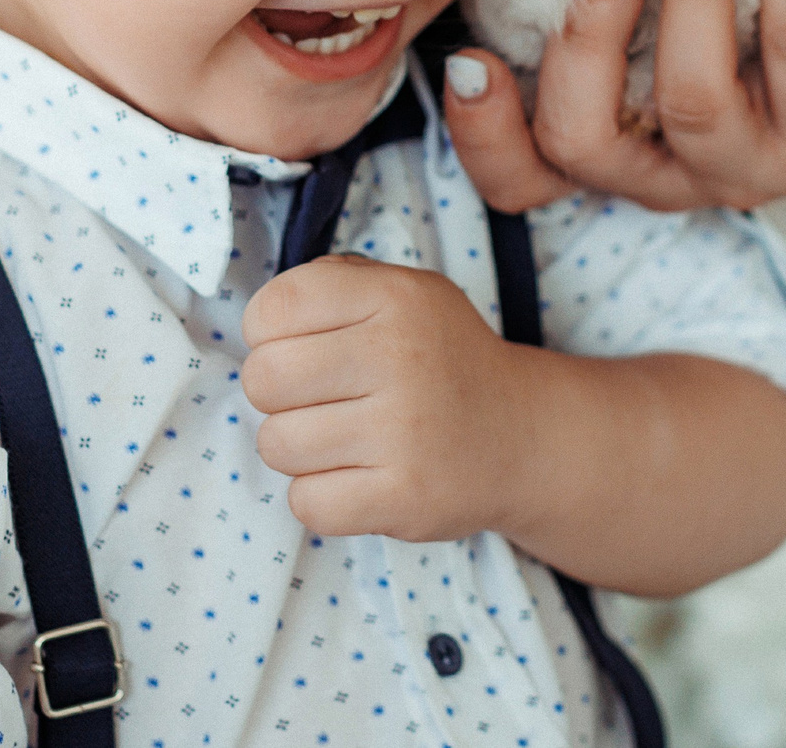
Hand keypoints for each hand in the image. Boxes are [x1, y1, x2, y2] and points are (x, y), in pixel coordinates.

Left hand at [241, 255, 525, 541]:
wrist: (522, 435)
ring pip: (276, 445)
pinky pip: (306, 503)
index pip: (276, 305)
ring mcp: (404, 431)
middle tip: (315, 399)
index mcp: (396, 296)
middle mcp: (401, 356)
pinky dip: (320, 498)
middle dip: (276, 394)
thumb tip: (263, 316)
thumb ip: (336, 282)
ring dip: (297, 449)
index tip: (297, 345)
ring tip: (341, 440)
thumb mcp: (407, 292)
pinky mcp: (404, 497)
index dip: (266, 331)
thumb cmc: (443, 361)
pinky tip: (356, 478)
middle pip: (264, 378)